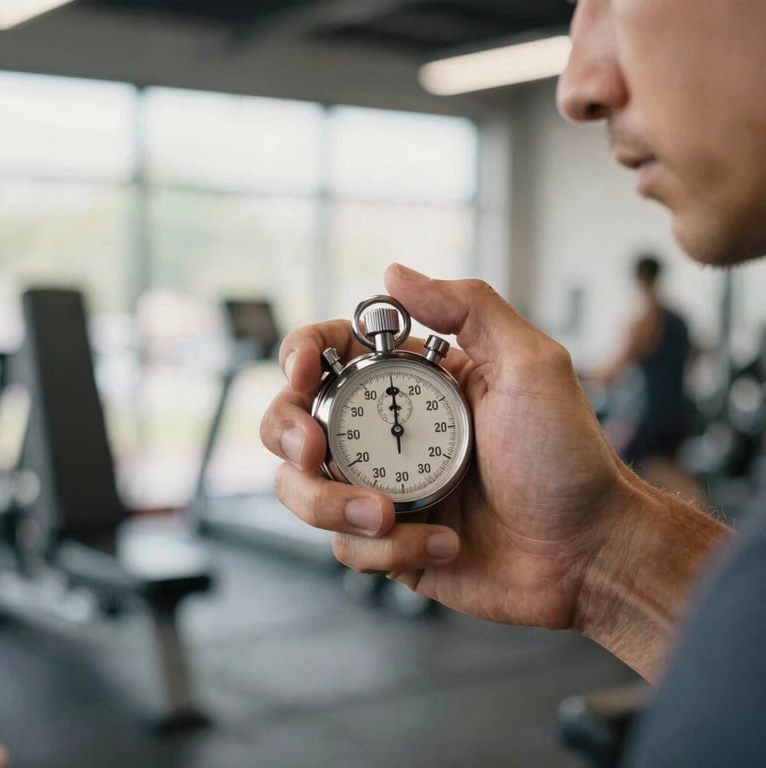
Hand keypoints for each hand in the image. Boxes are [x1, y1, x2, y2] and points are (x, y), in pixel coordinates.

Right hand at [260, 264, 631, 630]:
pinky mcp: (390, 543)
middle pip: (294, 421)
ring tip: (389, 515)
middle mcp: (389, 432)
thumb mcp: (530, 364)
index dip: (300, 356)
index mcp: (414, 383)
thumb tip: (394, 274)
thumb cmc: (566, 455)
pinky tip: (445, 545)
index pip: (331, 354)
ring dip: (333, 505)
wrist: (588, 549)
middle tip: (313, 452)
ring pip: (304, 490)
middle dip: (286, 434)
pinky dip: (389, 548)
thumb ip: (468, 308)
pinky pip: (348, 546)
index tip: (301, 374)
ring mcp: (384, 488)